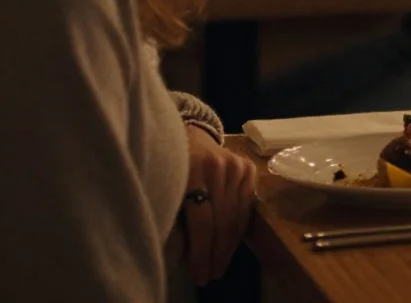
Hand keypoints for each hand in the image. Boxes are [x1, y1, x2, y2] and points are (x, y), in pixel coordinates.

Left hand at [180, 126, 256, 286]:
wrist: (187, 134)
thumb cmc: (167, 166)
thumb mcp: (163, 190)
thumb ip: (172, 221)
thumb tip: (183, 256)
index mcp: (193, 169)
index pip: (202, 220)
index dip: (200, 252)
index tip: (198, 275)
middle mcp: (220, 166)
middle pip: (221, 221)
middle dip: (215, 254)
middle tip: (210, 276)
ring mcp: (237, 165)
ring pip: (236, 217)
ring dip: (228, 247)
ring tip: (219, 267)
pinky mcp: (248, 168)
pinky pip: (246, 207)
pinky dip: (238, 230)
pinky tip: (229, 246)